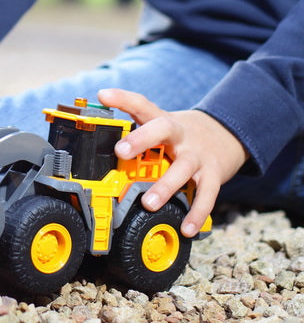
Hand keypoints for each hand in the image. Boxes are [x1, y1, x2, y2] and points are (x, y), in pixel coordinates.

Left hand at [97, 88, 247, 235]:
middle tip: (120, 152)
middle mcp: (180, 135)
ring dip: (165, 186)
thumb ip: (135, 133)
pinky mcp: (213, 174)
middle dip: (141, 138)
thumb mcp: (160, 126)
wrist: (226, 136)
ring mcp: (197, 155)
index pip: (141, 105)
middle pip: (162, 129)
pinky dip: (197, 213)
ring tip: (148, 203)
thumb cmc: (181, 136)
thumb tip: (97, 141)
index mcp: (163, 121)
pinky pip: (206, 195)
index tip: (103, 94)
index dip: (122, 98)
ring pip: (183, 168)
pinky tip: (187, 228)